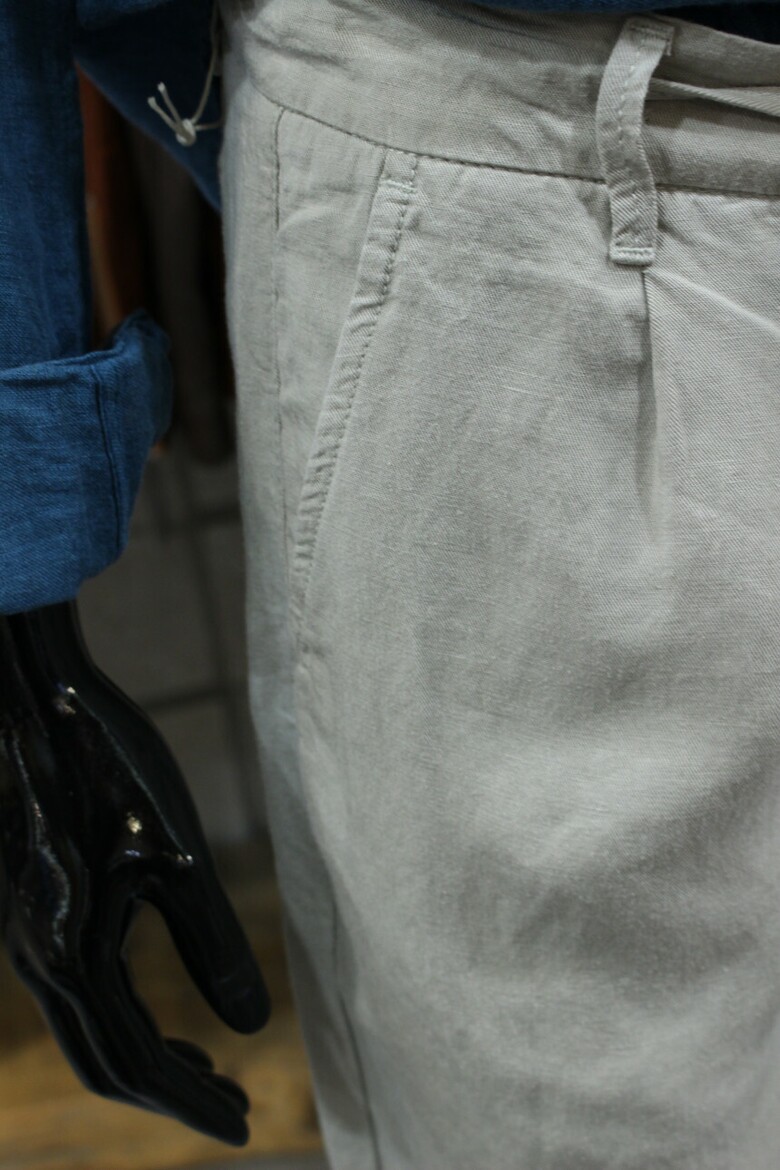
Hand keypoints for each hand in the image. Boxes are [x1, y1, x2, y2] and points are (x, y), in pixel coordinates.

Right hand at [0, 601, 270, 1145]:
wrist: (36, 701)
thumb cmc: (113, 766)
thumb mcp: (179, 855)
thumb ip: (213, 944)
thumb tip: (253, 1030)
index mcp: (72, 954)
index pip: (135, 1064)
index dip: (190, 1104)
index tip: (244, 1127)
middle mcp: (40, 959)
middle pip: (106, 1063)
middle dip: (172, 1094)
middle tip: (235, 1110)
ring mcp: (31, 936)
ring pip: (89, 1030)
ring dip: (149, 1059)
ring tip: (209, 1072)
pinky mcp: (37, 909)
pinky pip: (79, 993)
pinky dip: (125, 1018)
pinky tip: (164, 1004)